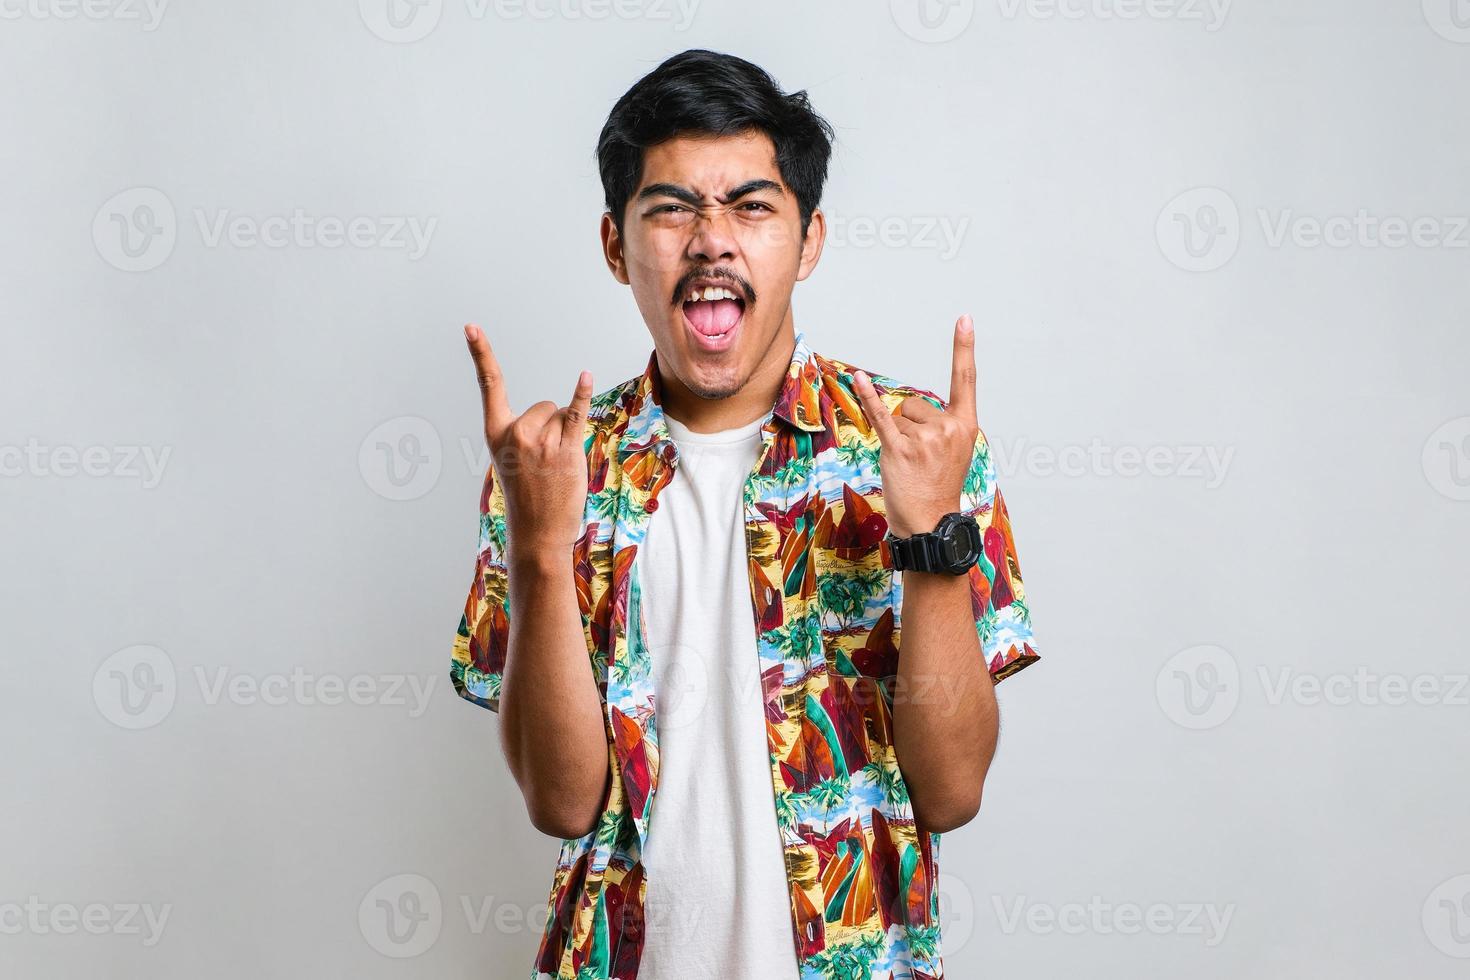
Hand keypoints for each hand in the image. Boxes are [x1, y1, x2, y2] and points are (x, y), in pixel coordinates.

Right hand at [464, 323, 591, 548]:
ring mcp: (540, 441)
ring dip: (567, 438)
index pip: (489, 385)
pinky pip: (576, 414)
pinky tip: (584, 377)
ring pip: (563, 416)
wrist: (537, 533)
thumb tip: (562, 410)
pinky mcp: (565, 449)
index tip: (471, 327)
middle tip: (545, 464)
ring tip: (557, 469)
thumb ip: (526, 433)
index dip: (481, 353)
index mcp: (496, 433)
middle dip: (552, 427)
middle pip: (544, 405)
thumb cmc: (529, 496)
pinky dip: (582, 394)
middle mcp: (515, 433)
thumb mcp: (513, 460)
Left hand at [852, 314, 978, 539]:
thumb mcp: (953, 452)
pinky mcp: (899, 448)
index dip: (964, 347)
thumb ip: (941, 425)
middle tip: (920, 460)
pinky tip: (858, 378)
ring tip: (909, 465)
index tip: (964, 319)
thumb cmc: (937, 487)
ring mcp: (925, 438)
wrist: (930, 523)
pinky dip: (868, 398)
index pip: (966, 379)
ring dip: (897, 438)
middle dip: (910, 427)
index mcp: (966, 426)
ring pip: (898, 417)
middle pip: (915, 404)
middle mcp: (948, 427)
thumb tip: (908, 409)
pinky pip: (880, 416)